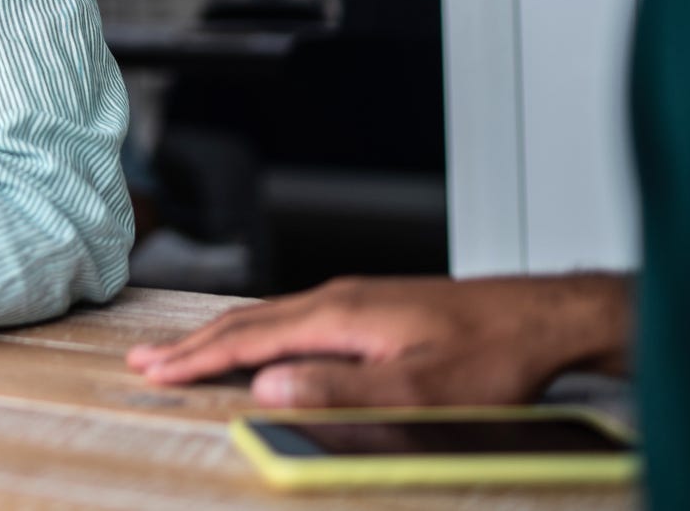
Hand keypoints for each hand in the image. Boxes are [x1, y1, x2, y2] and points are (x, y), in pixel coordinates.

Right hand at [125, 273, 630, 407]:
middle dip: (192, 343)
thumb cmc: (494, 356)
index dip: (197, 358)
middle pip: (248, 321)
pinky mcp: (371, 306)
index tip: (154, 371)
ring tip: (185, 350)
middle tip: (145, 359)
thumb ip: (342, 391)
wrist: (544, 317)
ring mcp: (355, 299)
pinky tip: (259, 340)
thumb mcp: (420, 388)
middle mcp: (339, 299)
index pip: (250, 339)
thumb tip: (269, 389)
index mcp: (341, 316)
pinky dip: (256, 331)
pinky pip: (292, 316)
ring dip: (220, 336)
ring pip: (269, 316)